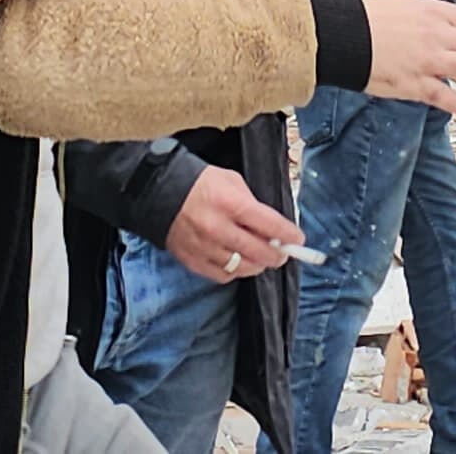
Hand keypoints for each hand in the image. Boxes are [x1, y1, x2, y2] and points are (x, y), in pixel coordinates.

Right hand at [160, 162, 302, 281]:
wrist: (157, 192)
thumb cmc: (198, 183)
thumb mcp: (230, 180)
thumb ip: (251, 203)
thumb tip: (269, 226)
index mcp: (230, 203)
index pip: (270, 224)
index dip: (289, 234)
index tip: (298, 238)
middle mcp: (218, 228)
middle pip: (259, 252)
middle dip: (278, 254)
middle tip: (283, 253)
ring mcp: (205, 247)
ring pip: (243, 267)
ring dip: (258, 265)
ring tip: (262, 258)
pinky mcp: (193, 260)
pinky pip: (223, 275)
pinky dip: (236, 271)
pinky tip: (239, 263)